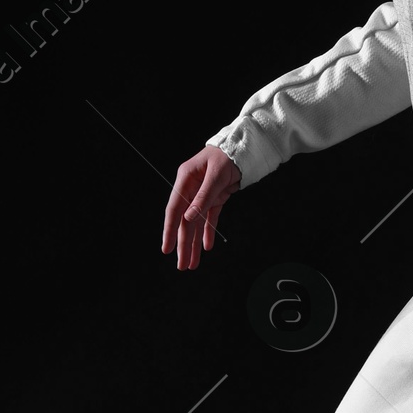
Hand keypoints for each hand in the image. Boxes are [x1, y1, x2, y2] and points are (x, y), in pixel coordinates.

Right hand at [161, 144, 240, 270]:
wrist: (245, 147)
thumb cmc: (228, 155)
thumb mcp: (216, 175)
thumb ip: (203, 197)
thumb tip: (189, 218)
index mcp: (185, 179)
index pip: (174, 209)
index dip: (169, 230)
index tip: (167, 248)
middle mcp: (191, 188)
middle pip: (185, 221)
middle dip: (184, 244)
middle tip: (182, 265)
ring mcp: (202, 194)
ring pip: (196, 223)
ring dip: (195, 243)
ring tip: (192, 263)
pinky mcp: (215, 198)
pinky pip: (210, 218)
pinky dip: (209, 232)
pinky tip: (207, 246)